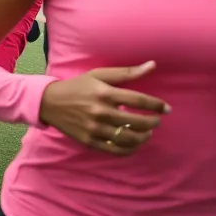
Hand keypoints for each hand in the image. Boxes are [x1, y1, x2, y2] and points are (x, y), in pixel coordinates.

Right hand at [38, 61, 169, 155]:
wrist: (49, 102)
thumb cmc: (77, 86)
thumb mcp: (98, 74)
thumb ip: (126, 72)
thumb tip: (152, 65)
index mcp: (104, 93)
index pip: (139, 101)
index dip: (157, 106)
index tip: (166, 109)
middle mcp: (101, 112)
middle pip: (138, 122)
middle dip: (153, 122)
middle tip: (157, 120)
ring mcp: (95, 128)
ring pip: (129, 138)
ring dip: (144, 137)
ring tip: (147, 132)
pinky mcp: (90, 141)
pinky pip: (116, 150)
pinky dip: (130, 149)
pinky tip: (134, 144)